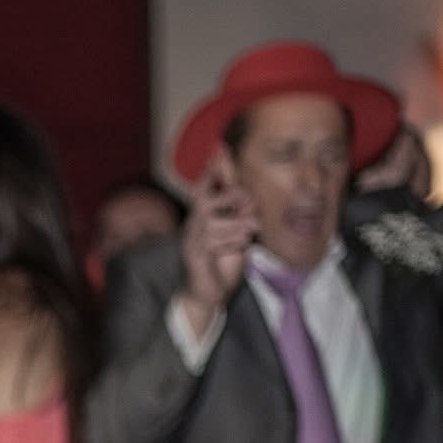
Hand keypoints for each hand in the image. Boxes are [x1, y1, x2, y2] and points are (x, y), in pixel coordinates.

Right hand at [177, 151, 257, 322]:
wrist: (207, 294)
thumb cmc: (222, 262)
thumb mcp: (237, 234)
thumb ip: (241, 216)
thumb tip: (249, 200)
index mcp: (202, 216)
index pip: (204, 187)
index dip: (212, 170)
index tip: (218, 148)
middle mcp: (193, 224)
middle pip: (207, 199)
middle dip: (232, 198)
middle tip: (249, 207)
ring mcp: (192, 240)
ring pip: (218, 222)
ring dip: (240, 227)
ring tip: (247, 236)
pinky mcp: (196, 256)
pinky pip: (217, 241)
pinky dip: (235, 243)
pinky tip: (239, 248)